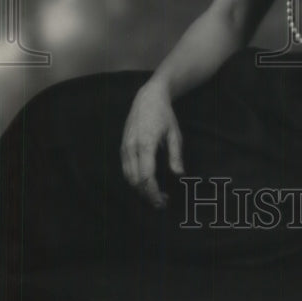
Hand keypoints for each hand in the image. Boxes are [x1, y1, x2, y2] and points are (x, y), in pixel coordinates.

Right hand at [120, 76, 183, 207]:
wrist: (147, 98)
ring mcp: (125, 147)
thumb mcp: (175, 133)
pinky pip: (126, 170)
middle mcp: (132, 147)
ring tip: (155, 194)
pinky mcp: (122, 147)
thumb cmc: (164, 115)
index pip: (146, 176)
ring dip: (140, 190)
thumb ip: (176, 154)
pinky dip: (134, 180)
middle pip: (136, 181)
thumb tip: (179, 174)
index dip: (153, 192)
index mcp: (146, 144)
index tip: (162, 201)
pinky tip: (146, 183)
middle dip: (147, 195)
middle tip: (162, 202)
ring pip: (128, 177)